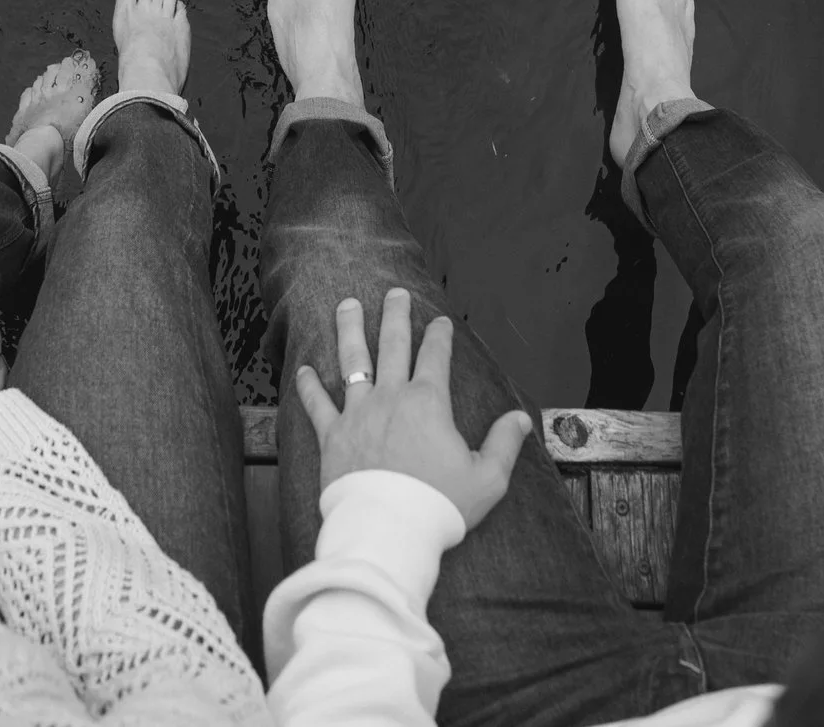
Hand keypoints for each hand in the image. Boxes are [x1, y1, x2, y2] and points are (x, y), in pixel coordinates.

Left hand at [294, 287, 534, 530]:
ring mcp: (358, 414)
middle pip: (393, 345)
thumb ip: (504, 444)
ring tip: (346, 305)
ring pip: (353, 361)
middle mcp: (391, 398)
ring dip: (350, 330)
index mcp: (428, 403)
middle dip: (396, 315)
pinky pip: (317, 405)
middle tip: (394, 293)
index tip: (440, 321)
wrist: (388, 530)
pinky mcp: (332, 436)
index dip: (439, 335)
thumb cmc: (439, 506)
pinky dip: (309, 386)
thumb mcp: (487, 478)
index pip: (435, 356)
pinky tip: (302, 370)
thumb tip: (521, 418)